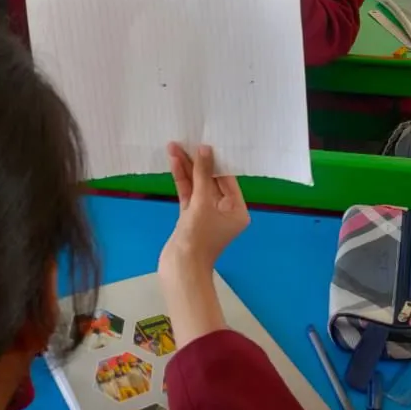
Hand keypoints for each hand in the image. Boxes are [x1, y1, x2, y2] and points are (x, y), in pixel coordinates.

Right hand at [160, 144, 248, 274]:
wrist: (180, 270)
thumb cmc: (198, 237)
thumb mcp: (202, 203)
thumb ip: (202, 175)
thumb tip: (205, 150)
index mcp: (237, 209)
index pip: (227, 178)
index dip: (215, 159)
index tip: (204, 141)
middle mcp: (224, 210)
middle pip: (211, 180)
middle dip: (197, 161)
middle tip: (186, 140)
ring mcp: (206, 214)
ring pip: (196, 185)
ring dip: (186, 168)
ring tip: (174, 146)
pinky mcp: (190, 217)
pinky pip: (187, 194)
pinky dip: (181, 179)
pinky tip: (173, 162)